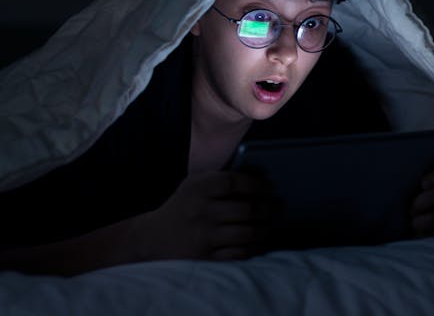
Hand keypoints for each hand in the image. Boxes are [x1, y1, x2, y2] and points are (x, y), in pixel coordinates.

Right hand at [134, 171, 275, 260]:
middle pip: (246, 209)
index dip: (257, 183)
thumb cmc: (182, 206)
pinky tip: (261, 241)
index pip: (234, 182)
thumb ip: (219, 177)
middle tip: (280, 206)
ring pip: (247, 233)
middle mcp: (201, 212)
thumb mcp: (193, 184)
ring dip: (266, 227)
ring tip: (272, 222)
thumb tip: (258, 175)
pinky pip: (239, 253)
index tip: (271, 186)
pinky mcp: (206, 258)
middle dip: (269, 207)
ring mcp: (204, 237)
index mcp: (198, 189)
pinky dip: (255, 247)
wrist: (153, 239)